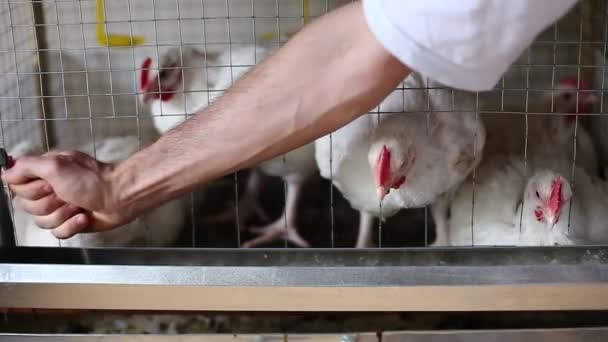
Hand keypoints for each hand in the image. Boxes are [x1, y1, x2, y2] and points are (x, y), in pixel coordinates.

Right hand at [1, 151, 133, 238]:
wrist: (119, 197)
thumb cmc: (93, 179)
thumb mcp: (55, 165)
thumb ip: (26, 167)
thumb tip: (6, 172)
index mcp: (45, 173)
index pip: (18, 187)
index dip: (31, 190)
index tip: (47, 185)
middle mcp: (51, 189)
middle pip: (28, 207)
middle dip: (48, 203)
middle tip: (65, 194)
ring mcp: (61, 207)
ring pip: (42, 222)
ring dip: (62, 214)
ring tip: (77, 204)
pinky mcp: (71, 222)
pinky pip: (58, 233)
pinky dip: (72, 225)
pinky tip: (83, 217)